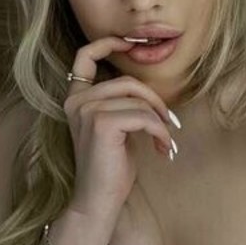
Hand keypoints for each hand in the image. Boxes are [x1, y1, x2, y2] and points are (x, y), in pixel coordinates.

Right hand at [62, 35, 179, 221]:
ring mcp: (87, 110)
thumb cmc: (111, 168)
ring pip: (139, 101)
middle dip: (155, 102)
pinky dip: (160, 132)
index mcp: (76, 99)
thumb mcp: (116, 129)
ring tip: (164, 142)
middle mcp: (77, 101)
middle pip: (128, 82)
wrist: (98, 200)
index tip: (131, 43)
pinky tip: (162, 149)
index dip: (108, 43)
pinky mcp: (102, 123)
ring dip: (160, 122)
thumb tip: (149, 90)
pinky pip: (144, 116)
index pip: (84, 56)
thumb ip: (122, 104)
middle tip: (169, 124)